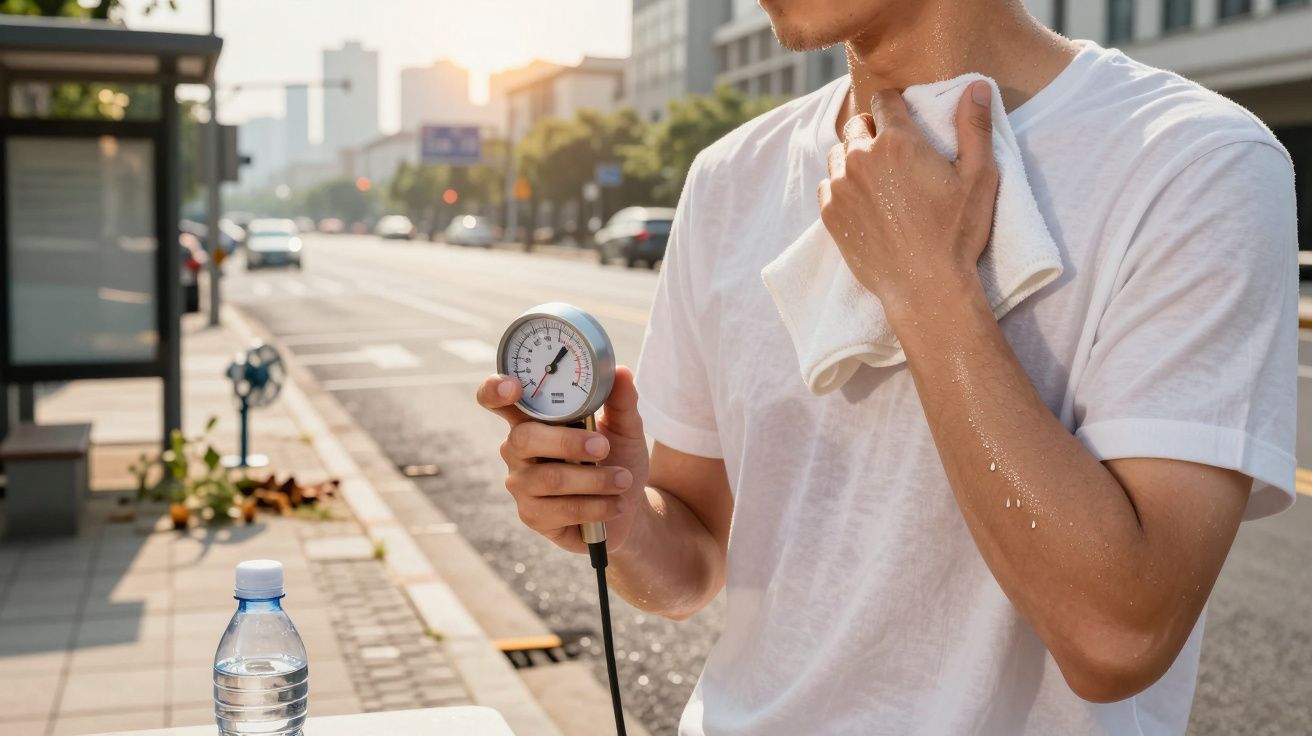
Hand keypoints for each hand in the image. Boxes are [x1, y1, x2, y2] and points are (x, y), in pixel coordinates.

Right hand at [476, 366, 650, 553]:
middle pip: (525, 438)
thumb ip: (620, 401)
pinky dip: (596, 506)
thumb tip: (620, 372)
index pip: (497, 399)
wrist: (627, 506)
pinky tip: (616, 504)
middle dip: (568, 442)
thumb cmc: (618, 459)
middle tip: (603, 447)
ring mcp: (522, 483)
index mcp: (533, 419)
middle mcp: (518, 449)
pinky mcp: (533, 515)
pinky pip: (561, 509)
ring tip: (623, 479)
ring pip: (550, 478)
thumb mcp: (624, 428)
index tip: (513, 386)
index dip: (495, 389)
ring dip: (594, 479)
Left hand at [818, 80, 998, 322]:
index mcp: (897, 141)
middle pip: (857, 125)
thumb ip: (975, 127)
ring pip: (838, 154)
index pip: (884, 100)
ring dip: (853, 157)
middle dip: (872, 130)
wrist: (925, 286)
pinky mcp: (830, 214)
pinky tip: (863, 202)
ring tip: (877, 178)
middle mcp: (861, 157)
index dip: (895, 105)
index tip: (903, 117)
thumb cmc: (956, 233)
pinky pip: (827, 185)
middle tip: (893, 153)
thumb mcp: (979, 176)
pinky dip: (840, 187)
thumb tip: (977, 85)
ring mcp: (840, 186)